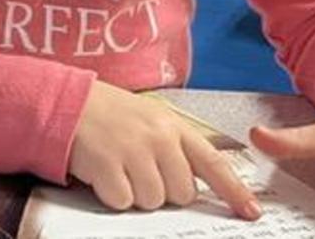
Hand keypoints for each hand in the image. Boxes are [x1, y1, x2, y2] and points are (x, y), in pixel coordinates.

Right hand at [69, 80, 261, 218]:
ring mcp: (132, 150)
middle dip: (163, 191)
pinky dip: (113, 195)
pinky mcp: (107, 164)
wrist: (65, 102)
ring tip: (120, 169)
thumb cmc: (109, 115)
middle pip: (182, 193)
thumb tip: (193, 186)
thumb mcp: (149, 119)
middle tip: (141, 173)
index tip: (250, 211)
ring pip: (153, 201)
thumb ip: (175, 147)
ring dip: (136, 194)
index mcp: (173, 126)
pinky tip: (104, 173)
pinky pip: (123, 201)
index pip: (213, 163)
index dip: (234, 190)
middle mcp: (158, 137)